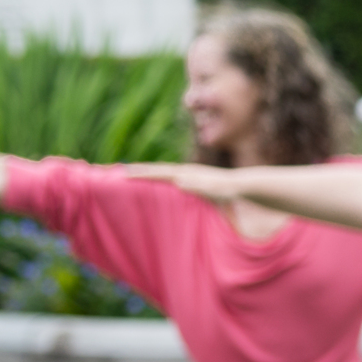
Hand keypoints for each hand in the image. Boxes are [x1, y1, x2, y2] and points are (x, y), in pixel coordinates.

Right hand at [125, 162, 243, 200]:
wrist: (242, 185)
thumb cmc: (228, 191)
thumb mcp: (213, 190)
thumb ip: (198, 186)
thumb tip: (179, 182)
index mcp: (188, 175)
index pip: (161, 173)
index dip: (144, 173)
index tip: (127, 173)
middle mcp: (186, 172)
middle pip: (158, 169)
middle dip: (140, 170)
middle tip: (120, 170)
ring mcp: (189, 174)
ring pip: (164, 172)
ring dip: (148, 172)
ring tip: (132, 173)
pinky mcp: (192, 178)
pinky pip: (171, 177)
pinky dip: (160, 177)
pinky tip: (155, 181)